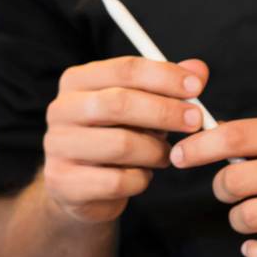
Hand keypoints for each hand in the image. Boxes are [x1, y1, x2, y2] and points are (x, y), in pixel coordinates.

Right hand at [40, 56, 210, 224]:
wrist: (78, 187)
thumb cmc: (114, 136)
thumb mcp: (140, 106)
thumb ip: (167, 86)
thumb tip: (198, 70)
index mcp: (77, 81)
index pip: (124, 69)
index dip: (164, 76)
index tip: (196, 87)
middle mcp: (61, 109)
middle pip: (119, 103)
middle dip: (165, 112)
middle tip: (196, 121)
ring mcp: (58, 146)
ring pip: (121, 145)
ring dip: (155, 150)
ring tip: (165, 154)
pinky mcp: (64, 182)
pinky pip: (117, 181)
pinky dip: (141, 179)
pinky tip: (143, 175)